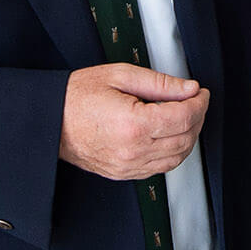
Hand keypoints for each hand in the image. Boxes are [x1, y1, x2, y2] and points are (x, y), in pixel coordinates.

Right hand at [58, 63, 209, 179]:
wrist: (50, 120)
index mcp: (134, 124)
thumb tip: (189, 88)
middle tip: (195, 100)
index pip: (184, 117)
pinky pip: (159, 168)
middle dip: (198, 118)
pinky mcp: (123, 174)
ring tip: (185, 116)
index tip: (200, 92)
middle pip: (185, 139)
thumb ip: (160, 83)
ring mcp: (127, 166)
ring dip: (189, 137)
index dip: (199, 103)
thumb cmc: (79, 95)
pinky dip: (172, 152)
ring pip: (176, 158)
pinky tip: (169, 135)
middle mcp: (133, 150)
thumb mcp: (121, 75)